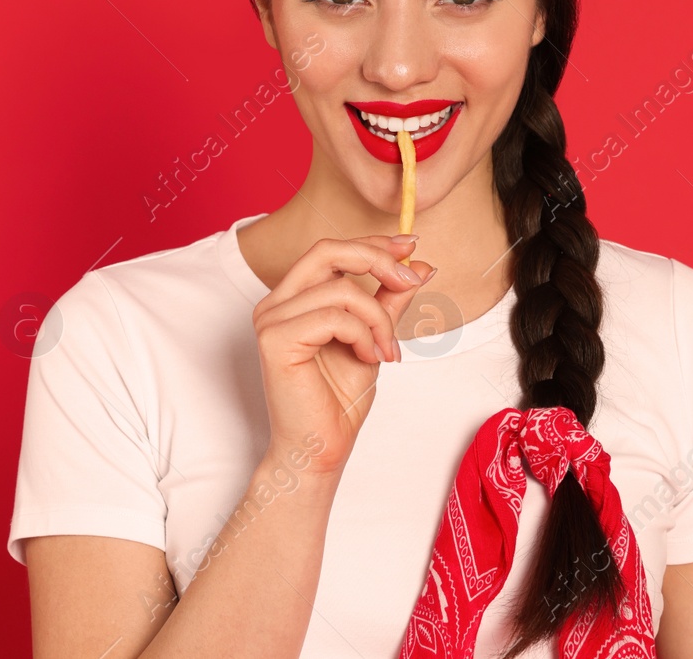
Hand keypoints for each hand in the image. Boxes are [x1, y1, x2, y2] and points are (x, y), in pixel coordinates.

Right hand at [251, 235, 434, 477]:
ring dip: (379, 318)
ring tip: (386, 349)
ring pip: (341, 290)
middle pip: (327, 251)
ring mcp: (271, 319)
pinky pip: (334, 317)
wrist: (320, 448)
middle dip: (377, 259)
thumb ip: (390, 300)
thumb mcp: (374, 337)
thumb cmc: (339, 400)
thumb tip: (421, 265)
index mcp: (293, 298)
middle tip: (412, 280)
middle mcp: (276, 303)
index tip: (411, 247)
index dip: (372, 244)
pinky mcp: (274, 339)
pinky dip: (363, 335)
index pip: (331, 252)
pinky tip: (370, 358)